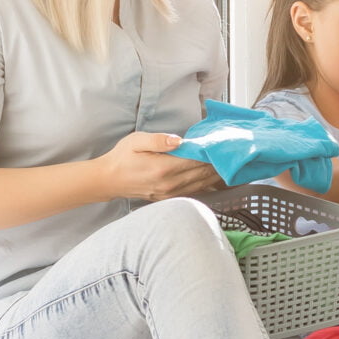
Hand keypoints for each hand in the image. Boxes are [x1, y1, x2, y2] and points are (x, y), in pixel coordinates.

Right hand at [95, 132, 222, 201]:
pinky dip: (207, 183)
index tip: (222, 144)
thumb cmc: (122, 158)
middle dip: (218, 163)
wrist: (109, 180)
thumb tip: (180, 140)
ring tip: (228, 162)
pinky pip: (194, 191)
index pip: (197, 160)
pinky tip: (214, 176)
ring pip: (202, 184)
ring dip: (216, 174)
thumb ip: (159, 140)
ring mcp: (170, 193)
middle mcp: (170, 184)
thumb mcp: (136, 141)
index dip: (211, 152)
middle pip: (203, 173)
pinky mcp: (169, 198)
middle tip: (230, 152)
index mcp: (164, 168)